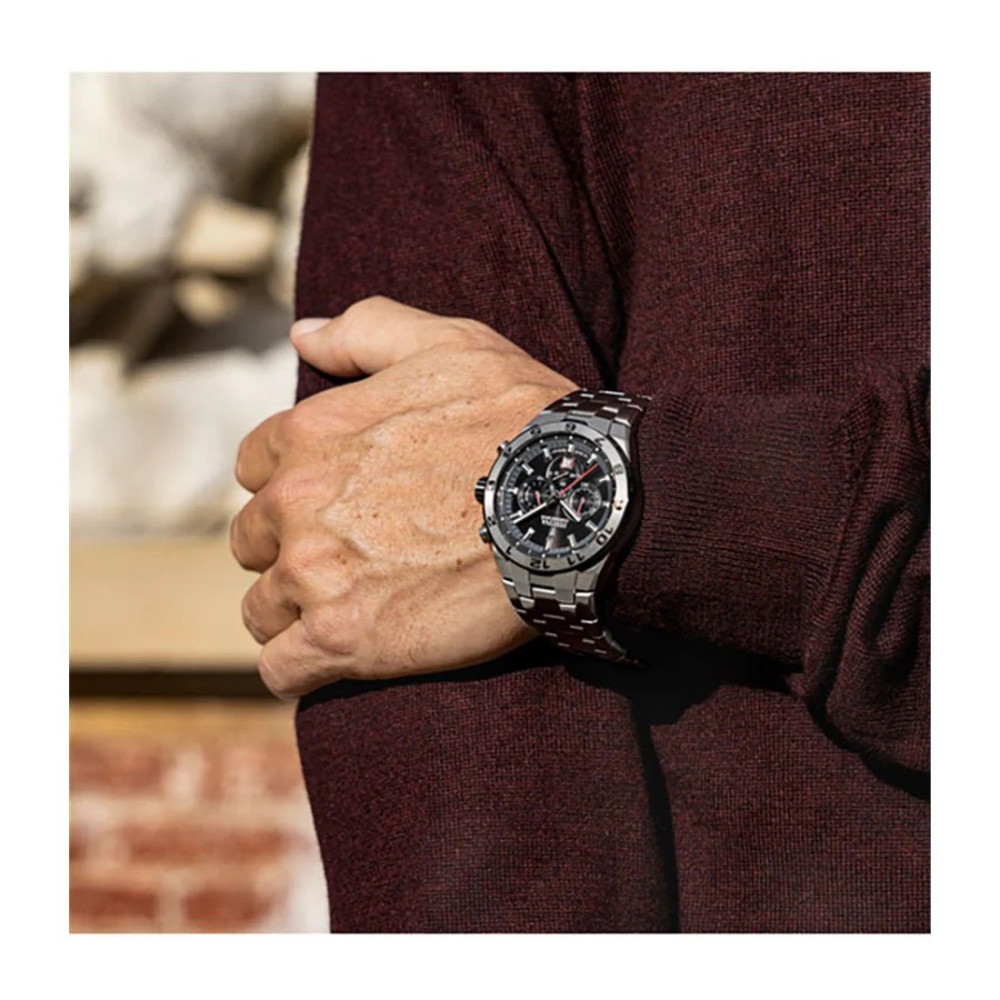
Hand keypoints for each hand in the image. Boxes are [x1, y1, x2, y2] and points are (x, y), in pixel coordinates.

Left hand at [230, 296, 577, 697]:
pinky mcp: (343, 638)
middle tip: (351, 562)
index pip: (254, 470)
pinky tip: (338, 658)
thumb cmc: (519, 420)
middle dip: (290, 551)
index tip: (333, 506)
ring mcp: (316, 573)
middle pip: (254, 543)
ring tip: (350, 612)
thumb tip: (301, 333)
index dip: (290, 489)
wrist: (573, 504)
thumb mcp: (450, 346)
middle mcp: (297, 502)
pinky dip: (301, 668)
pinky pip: (283, 669)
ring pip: (262, 609)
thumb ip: (365, 331)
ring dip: (295, 613)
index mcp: (312, 433)